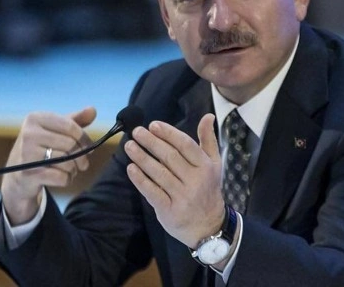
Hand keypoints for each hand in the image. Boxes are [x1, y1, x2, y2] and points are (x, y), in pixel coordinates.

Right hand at [1, 106, 95, 224]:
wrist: (17, 175)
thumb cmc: (41, 148)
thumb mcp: (55, 130)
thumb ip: (75, 121)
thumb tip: (93, 110)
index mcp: (35, 118)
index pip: (70, 126)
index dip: (84, 139)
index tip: (90, 147)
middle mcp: (28, 134)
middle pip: (70, 145)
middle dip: (82, 157)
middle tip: (83, 164)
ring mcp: (27, 154)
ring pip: (67, 162)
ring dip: (74, 169)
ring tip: (70, 170)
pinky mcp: (28, 174)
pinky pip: (61, 177)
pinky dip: (67, 180)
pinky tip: (62, 178)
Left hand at [124, 113, 225, 247]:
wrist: (208, 226)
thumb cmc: (208, 189)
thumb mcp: (214, 164)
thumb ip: (208, 139)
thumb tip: (207, 116)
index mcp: (205, 166)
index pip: (185, 145)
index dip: (168, 133)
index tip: (153, 125)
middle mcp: (195, 181)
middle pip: (170, 157)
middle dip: (151, 142)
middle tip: (136, 132)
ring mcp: (182, 197)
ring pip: (159, 173)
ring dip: (142, 158)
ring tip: (129, 146)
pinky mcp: (170, 211)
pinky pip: (152, 192)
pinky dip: (140, 180)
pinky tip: (130, 169)